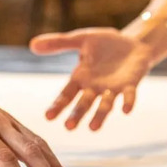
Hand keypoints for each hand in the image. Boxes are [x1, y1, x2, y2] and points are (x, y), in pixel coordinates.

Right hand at [30, 27, 165, 130]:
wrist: (133, 43)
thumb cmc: (105, 43)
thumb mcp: (81, 39)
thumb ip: (59, 43)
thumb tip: (32, 44)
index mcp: (81, 78)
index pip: (66, 94)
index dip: (58, 105)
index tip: (48, 117)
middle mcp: (95, 88)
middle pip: (83, 104)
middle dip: (77, 115)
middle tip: (69, 127)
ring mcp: (112, 89)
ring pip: (104, 105)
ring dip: (99, 116)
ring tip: (93, 128)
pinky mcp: (130, 85)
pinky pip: (129, 95)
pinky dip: (128, 102)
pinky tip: (126, 110)